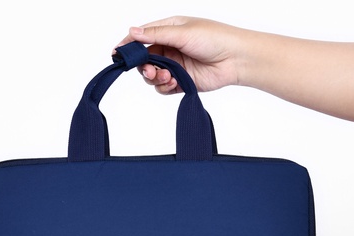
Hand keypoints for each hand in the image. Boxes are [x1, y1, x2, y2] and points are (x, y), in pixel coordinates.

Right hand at [118, 17, 244, 93]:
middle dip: (144, 66)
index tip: (118, 54)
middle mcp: (170, 47)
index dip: (129, 45)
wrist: (235, 59)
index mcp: (169, 30)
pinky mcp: (180, 81)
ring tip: (167, 77)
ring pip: (152, 75)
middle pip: (144, 59)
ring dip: (155, 78)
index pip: (143, 36)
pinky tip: (175, 82)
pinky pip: (162, 88)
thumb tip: (132, 31)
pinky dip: (165, 87)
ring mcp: (174, 65)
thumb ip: (156, 34)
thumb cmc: (214, 38)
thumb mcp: (182, 32)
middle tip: (150, 70)